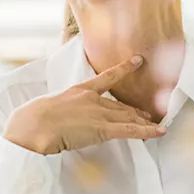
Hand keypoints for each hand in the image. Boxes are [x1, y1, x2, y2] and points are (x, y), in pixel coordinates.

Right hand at [3, 55, 165, 154]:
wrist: (35, 124)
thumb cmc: (33, 119)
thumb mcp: (48, 107)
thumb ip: (59, 110)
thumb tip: (55, 119)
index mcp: (79, 90)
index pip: (107, 77)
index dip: (124, 68)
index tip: (137, 61)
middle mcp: (93, 99)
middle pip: (121, 105)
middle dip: (135, 110)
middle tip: (148, 113)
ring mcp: (99, 113)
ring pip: (128, 117)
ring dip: (143, 122)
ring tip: (155, 124)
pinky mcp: (103, 129)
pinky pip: (130, 130)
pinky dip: (147, 131)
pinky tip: (159, 132)